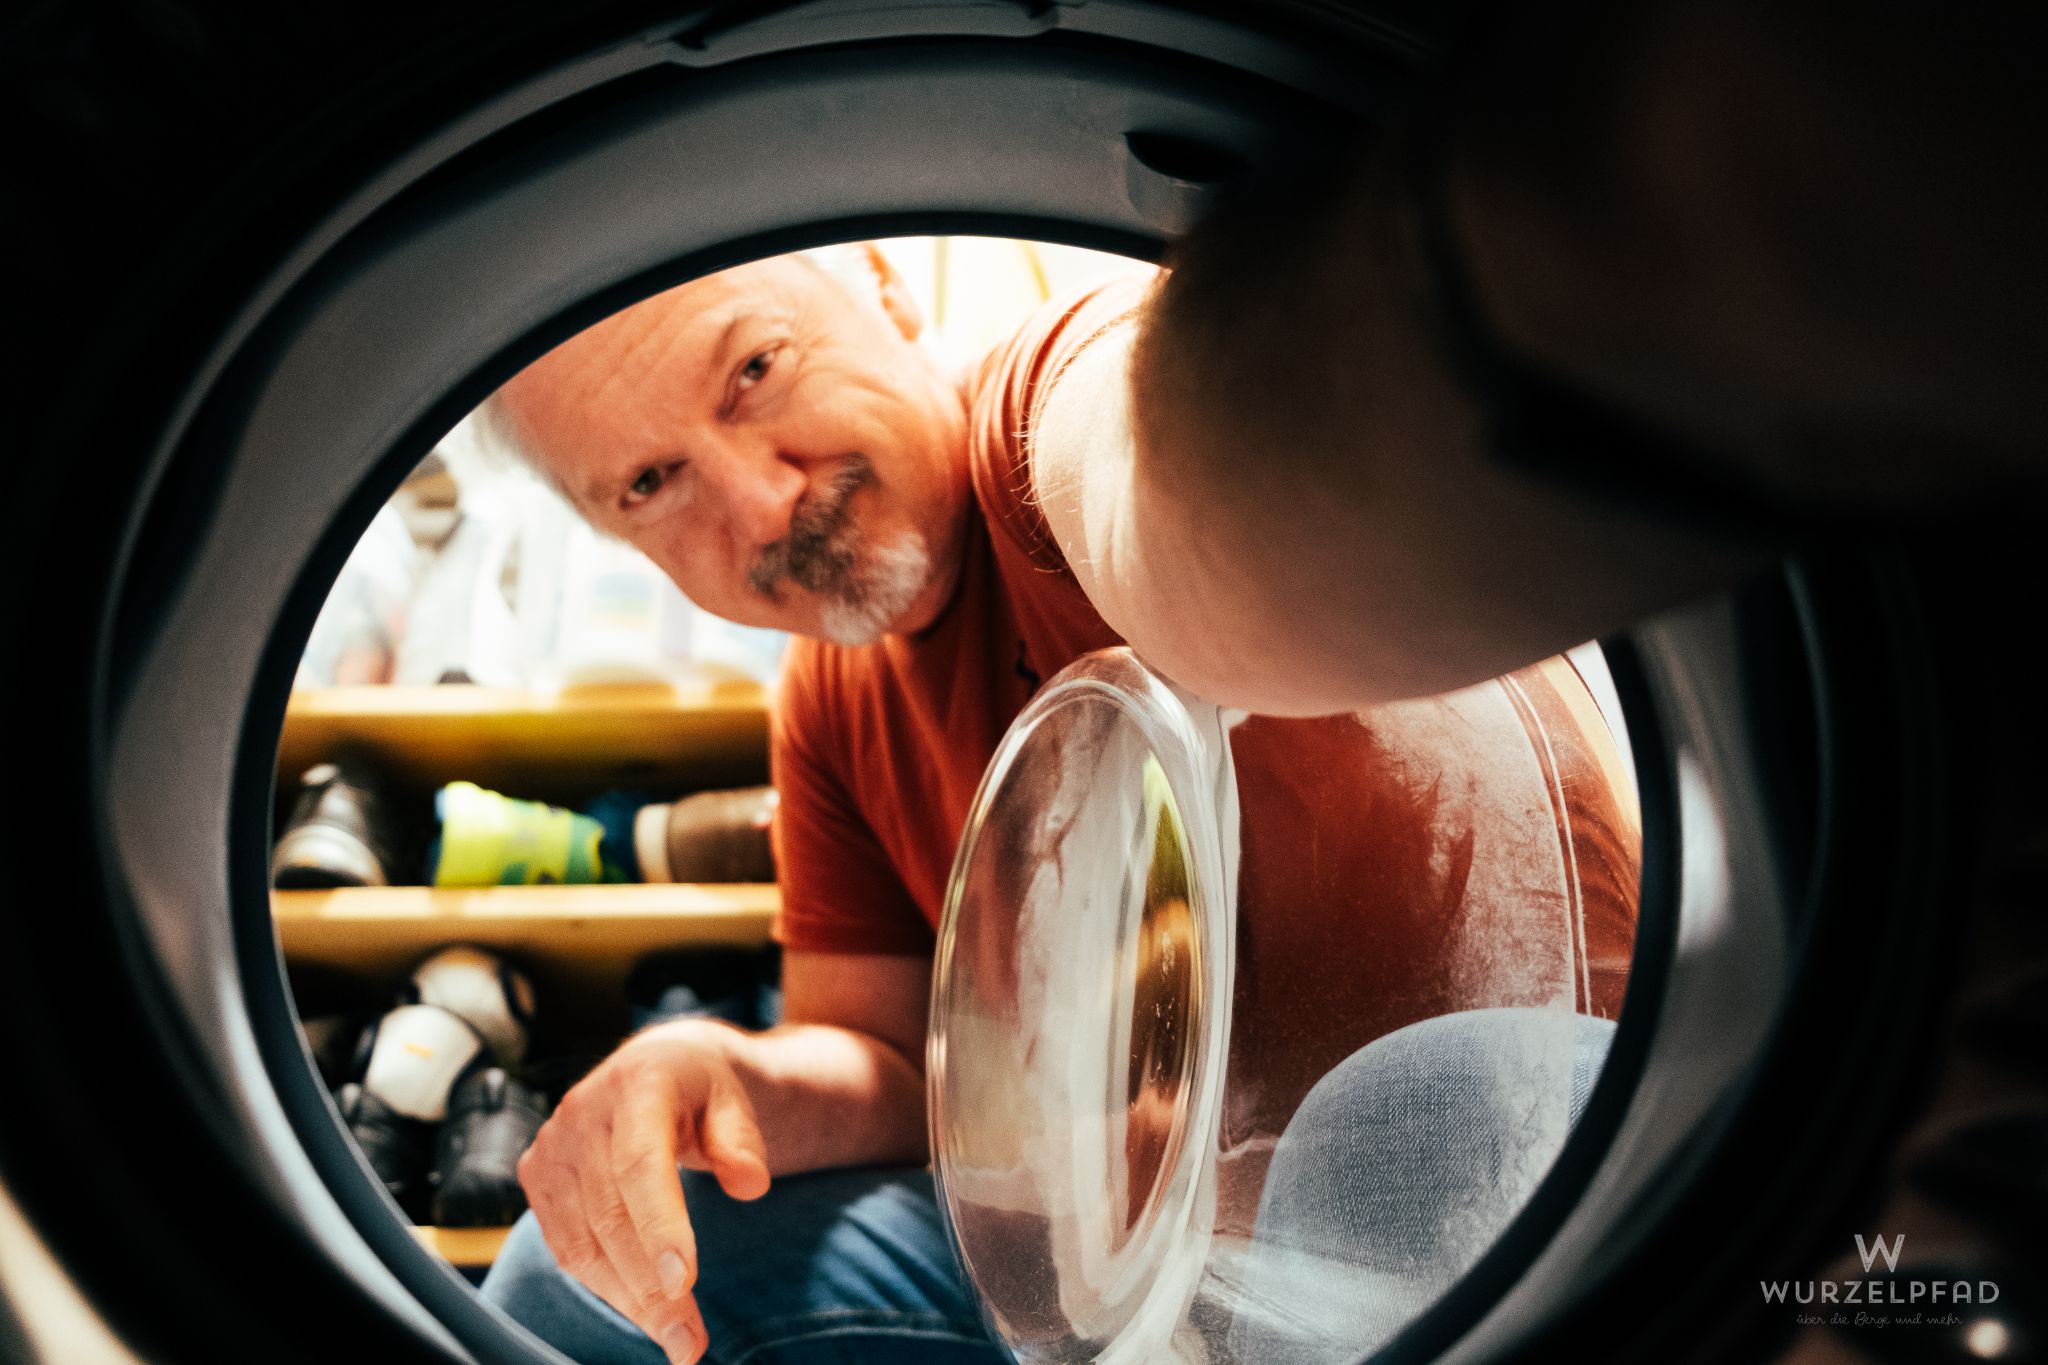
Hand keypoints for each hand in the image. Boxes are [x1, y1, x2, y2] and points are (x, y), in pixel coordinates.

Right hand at [517, 1018, 771, 1363]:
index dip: (660, 1224)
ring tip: (674, 1338)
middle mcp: (582, 1110)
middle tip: (690, 1341)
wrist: (653, 1066)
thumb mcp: (733, 1100)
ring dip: (628, 1299)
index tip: (684, 1282)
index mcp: (637, 1081)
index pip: (640, 1162)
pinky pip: (566, 1246)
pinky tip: (641, 1310)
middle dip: (651, 1286)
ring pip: (584, 1241)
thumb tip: (750, 1183)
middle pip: (612, 1214)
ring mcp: (553, 1144)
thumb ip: (740, 1140)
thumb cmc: (700, 1092)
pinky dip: (604, 1285)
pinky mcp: (537, 1175)